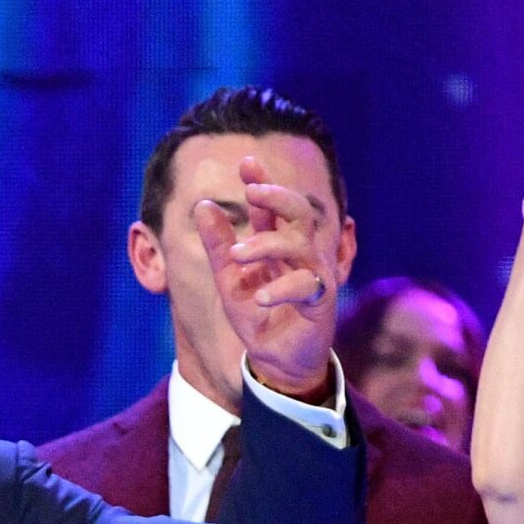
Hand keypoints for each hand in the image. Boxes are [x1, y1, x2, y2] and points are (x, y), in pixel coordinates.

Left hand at [196, 169, 340, 393]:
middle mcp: (300, 254)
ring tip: (238, 255)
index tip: (246, 162)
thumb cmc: (257, 317)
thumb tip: (202, 205)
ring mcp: (313, 274)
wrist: (274, 361)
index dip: (262, 183)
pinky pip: (306, 285)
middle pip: (299, 212)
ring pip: (300, 244)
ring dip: (267, 244)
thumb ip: (218, 245)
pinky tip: (260, 298)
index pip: (272, 207)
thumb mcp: (229, 279)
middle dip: (277, 197)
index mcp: (278, 244)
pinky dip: (282, 289)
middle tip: (252, 193)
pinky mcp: (321, 301)